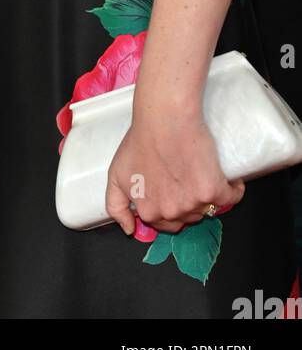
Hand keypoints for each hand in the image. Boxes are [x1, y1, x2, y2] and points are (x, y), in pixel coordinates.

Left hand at [106, 114, 244, 234]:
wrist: (164, 119)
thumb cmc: (142, 140)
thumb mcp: (116, 174)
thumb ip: (117, 206)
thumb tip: (129, 229)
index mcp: (150, 212)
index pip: (167, 224)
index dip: (171, 206)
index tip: (175, 190)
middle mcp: (172, 213)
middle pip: (189, 217)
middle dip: (188, 202)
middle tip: (186, 178)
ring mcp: (193, 204)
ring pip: (208, 208)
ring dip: (209, 195)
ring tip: (201, 172)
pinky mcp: (214, 191)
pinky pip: (231, 197)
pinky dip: (233, 188)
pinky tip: (227, 177)